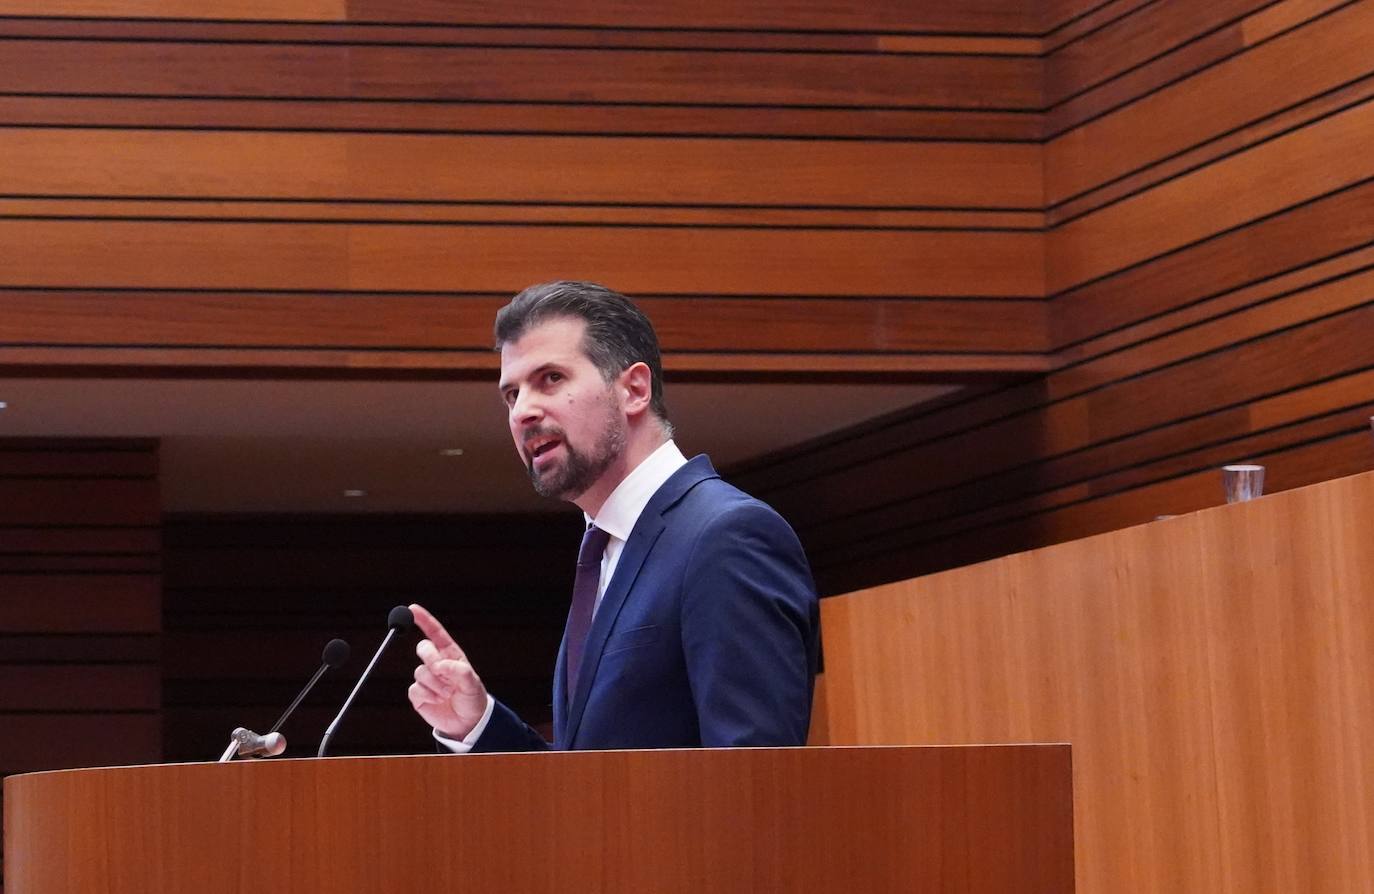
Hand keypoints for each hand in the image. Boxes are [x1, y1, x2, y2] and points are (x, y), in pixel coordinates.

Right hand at [407, 603, 488, 739]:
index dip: (424, 620)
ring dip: (436, 684)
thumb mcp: (473, 683)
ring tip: (448, 693)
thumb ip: (460, 671)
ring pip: (420, 672)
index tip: (412, 608)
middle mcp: (436, 663)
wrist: (467, 723)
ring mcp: (426, 678)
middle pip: (423, 648)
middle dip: (431, 658)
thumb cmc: (472, 698)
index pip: (435, 633)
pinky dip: (428, 696)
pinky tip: (438, 701)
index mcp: (450, 655)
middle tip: (443, 672)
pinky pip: (415, 689)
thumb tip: (441, 665)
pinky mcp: (418, 694)